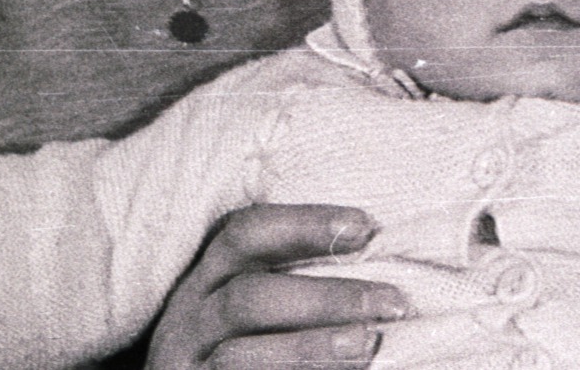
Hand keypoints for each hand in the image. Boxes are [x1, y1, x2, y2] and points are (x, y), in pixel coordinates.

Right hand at [146, 203, 409, 369]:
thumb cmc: (243, 350)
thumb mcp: (250, 312)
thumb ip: (291, 287)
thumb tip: (374, 269)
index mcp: (205, 281)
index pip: (244, 234)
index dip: (302, 224)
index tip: (364, 227)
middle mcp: (188, 320)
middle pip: (248, 297)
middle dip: (323, 298)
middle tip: (390, 301)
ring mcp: (188, 366)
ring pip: (239, 356)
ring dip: (309, 347)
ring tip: (367, 343)